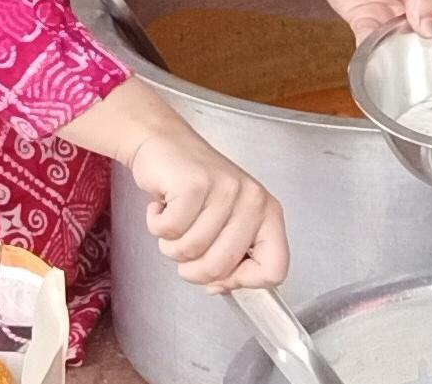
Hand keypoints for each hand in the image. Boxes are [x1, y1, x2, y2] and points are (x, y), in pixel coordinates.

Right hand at [126, 123, 286, 292]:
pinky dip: (157, 224)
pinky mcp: (194, 184)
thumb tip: (219, 286)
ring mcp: (225, 190)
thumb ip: (230, 258)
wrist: (166, 145)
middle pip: (220, 268)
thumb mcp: (225, 223)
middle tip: (186, 239)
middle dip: (192, 267)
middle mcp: (253, 201)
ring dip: (171, 242)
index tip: (221, 273)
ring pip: (190, 252)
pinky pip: (169, 231)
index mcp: (268, 214)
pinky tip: (165, 204)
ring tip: (177, 216)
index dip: (241, 282)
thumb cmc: (196, 188)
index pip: (274, 270)